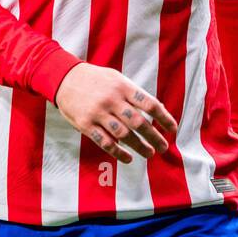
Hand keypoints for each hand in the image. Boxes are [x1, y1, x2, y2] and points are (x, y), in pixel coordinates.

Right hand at [53, 63, 178, 163]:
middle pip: (138, 122)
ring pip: (123, 135)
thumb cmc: (97, 79)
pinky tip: (128, 158)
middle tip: (163, 147)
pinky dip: (118, 153)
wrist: (65, 78)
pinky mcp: (85, 124)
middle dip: (154, 137)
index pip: (149, 104)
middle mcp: (112, 100)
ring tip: (150, 154)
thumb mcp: (117, 78)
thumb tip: (159, 109)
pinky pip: (105, 142)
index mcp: (123, 86)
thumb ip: (135, 94)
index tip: (172, 129)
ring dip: (139, 147)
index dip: (164, 118)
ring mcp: (98, 113)